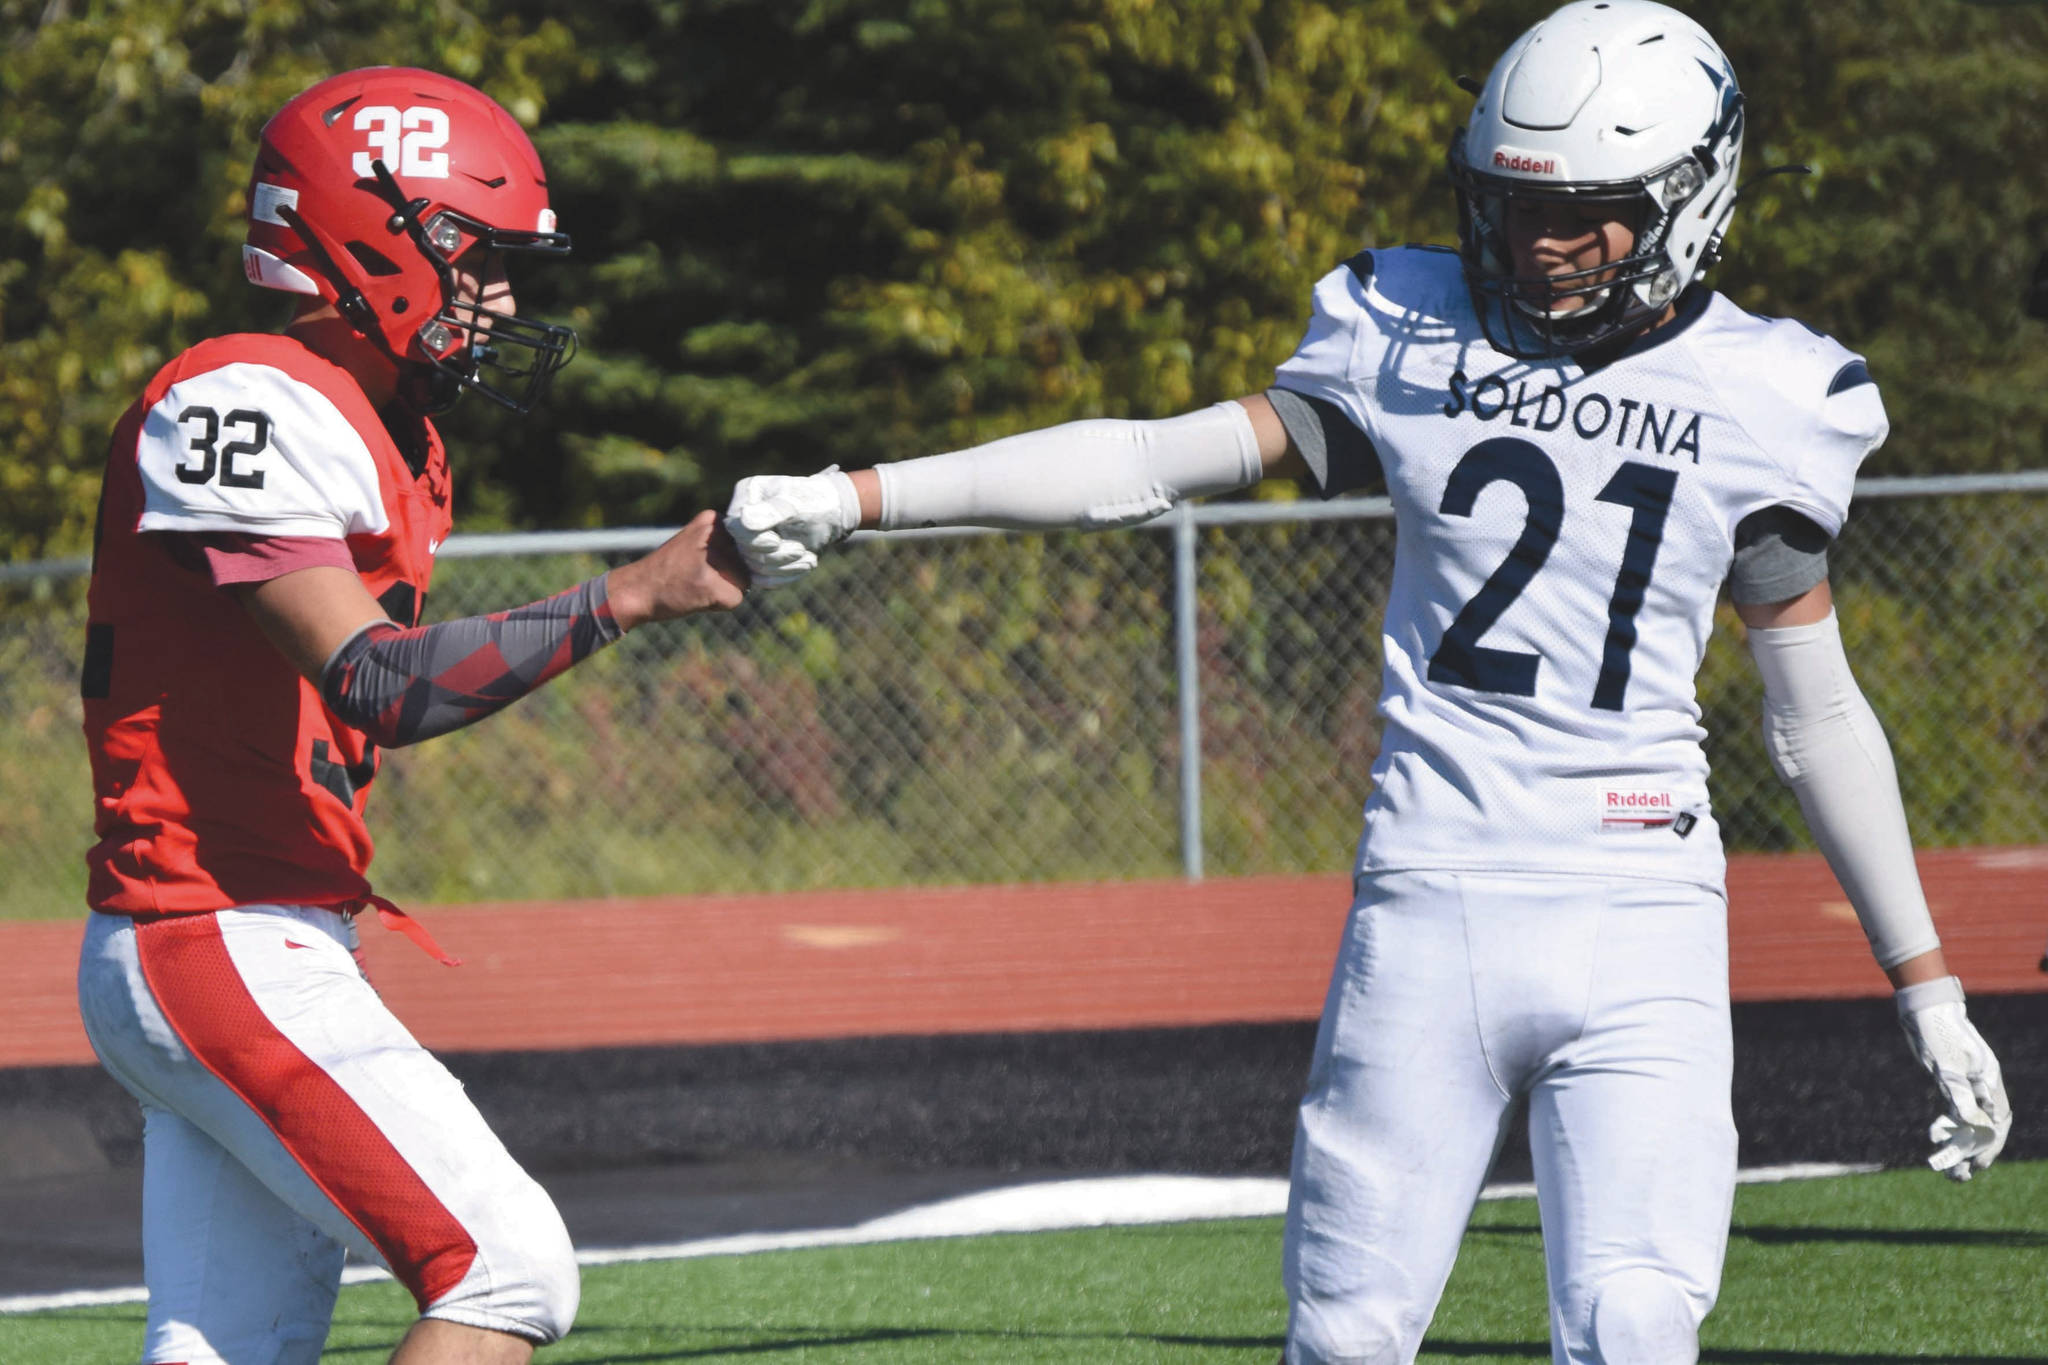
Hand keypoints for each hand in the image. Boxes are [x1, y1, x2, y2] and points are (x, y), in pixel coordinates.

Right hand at [605, 509, 747, 629]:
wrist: (637, 589)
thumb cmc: (669, 569)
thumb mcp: (696, 543)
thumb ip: (727, 545)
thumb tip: (767, 560)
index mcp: (713, 519)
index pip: (749, 541)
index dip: (734, 557)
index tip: (708, 562)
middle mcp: (716, 534)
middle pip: (749, 561)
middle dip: (730, 575)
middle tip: (698, 575)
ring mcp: (715, 559)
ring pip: (745, 581)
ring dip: (726, 590)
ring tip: (696, 585)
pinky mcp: (713, 585)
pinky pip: (736, 599)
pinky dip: (720, 604)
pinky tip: (696, 596)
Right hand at [725, 468, 860, 587]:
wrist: (833, 514)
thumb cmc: (817, 501)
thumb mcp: (798, 503)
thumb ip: (773, 511)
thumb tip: (744, 519)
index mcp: (747, 495)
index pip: (736, 527)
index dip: (754, 540)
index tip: (776, 542)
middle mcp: (743, 518)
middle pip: (745, 551)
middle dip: (776, 556)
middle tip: (801, 550)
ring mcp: (750, 540)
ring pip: (755, 567)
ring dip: (784, 568)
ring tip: (809, 559)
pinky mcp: (760, 558)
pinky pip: (763, 579)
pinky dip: (785, 577)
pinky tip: (805, 566)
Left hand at [1897, 980, 2010, 1180]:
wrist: (1923, 1010)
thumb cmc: (1938, 1033)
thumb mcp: (1947, 1064)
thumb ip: (1958, 1092)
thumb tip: (1969, 1121)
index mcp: (1989, 1083)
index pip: (1997, 1123)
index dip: (1990, 1147)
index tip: (1979, 1167)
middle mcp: (1982, 1086)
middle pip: (1984, 1127)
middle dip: (1974, 1154)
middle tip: (1959, 1177)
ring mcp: (1968, 1085)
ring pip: (1967, 1122)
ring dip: (1958, 1145)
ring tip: (1945, 1168)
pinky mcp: (1950, 1082)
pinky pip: (1953, 1110)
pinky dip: (1947, 1126)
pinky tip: (1935, 1137)